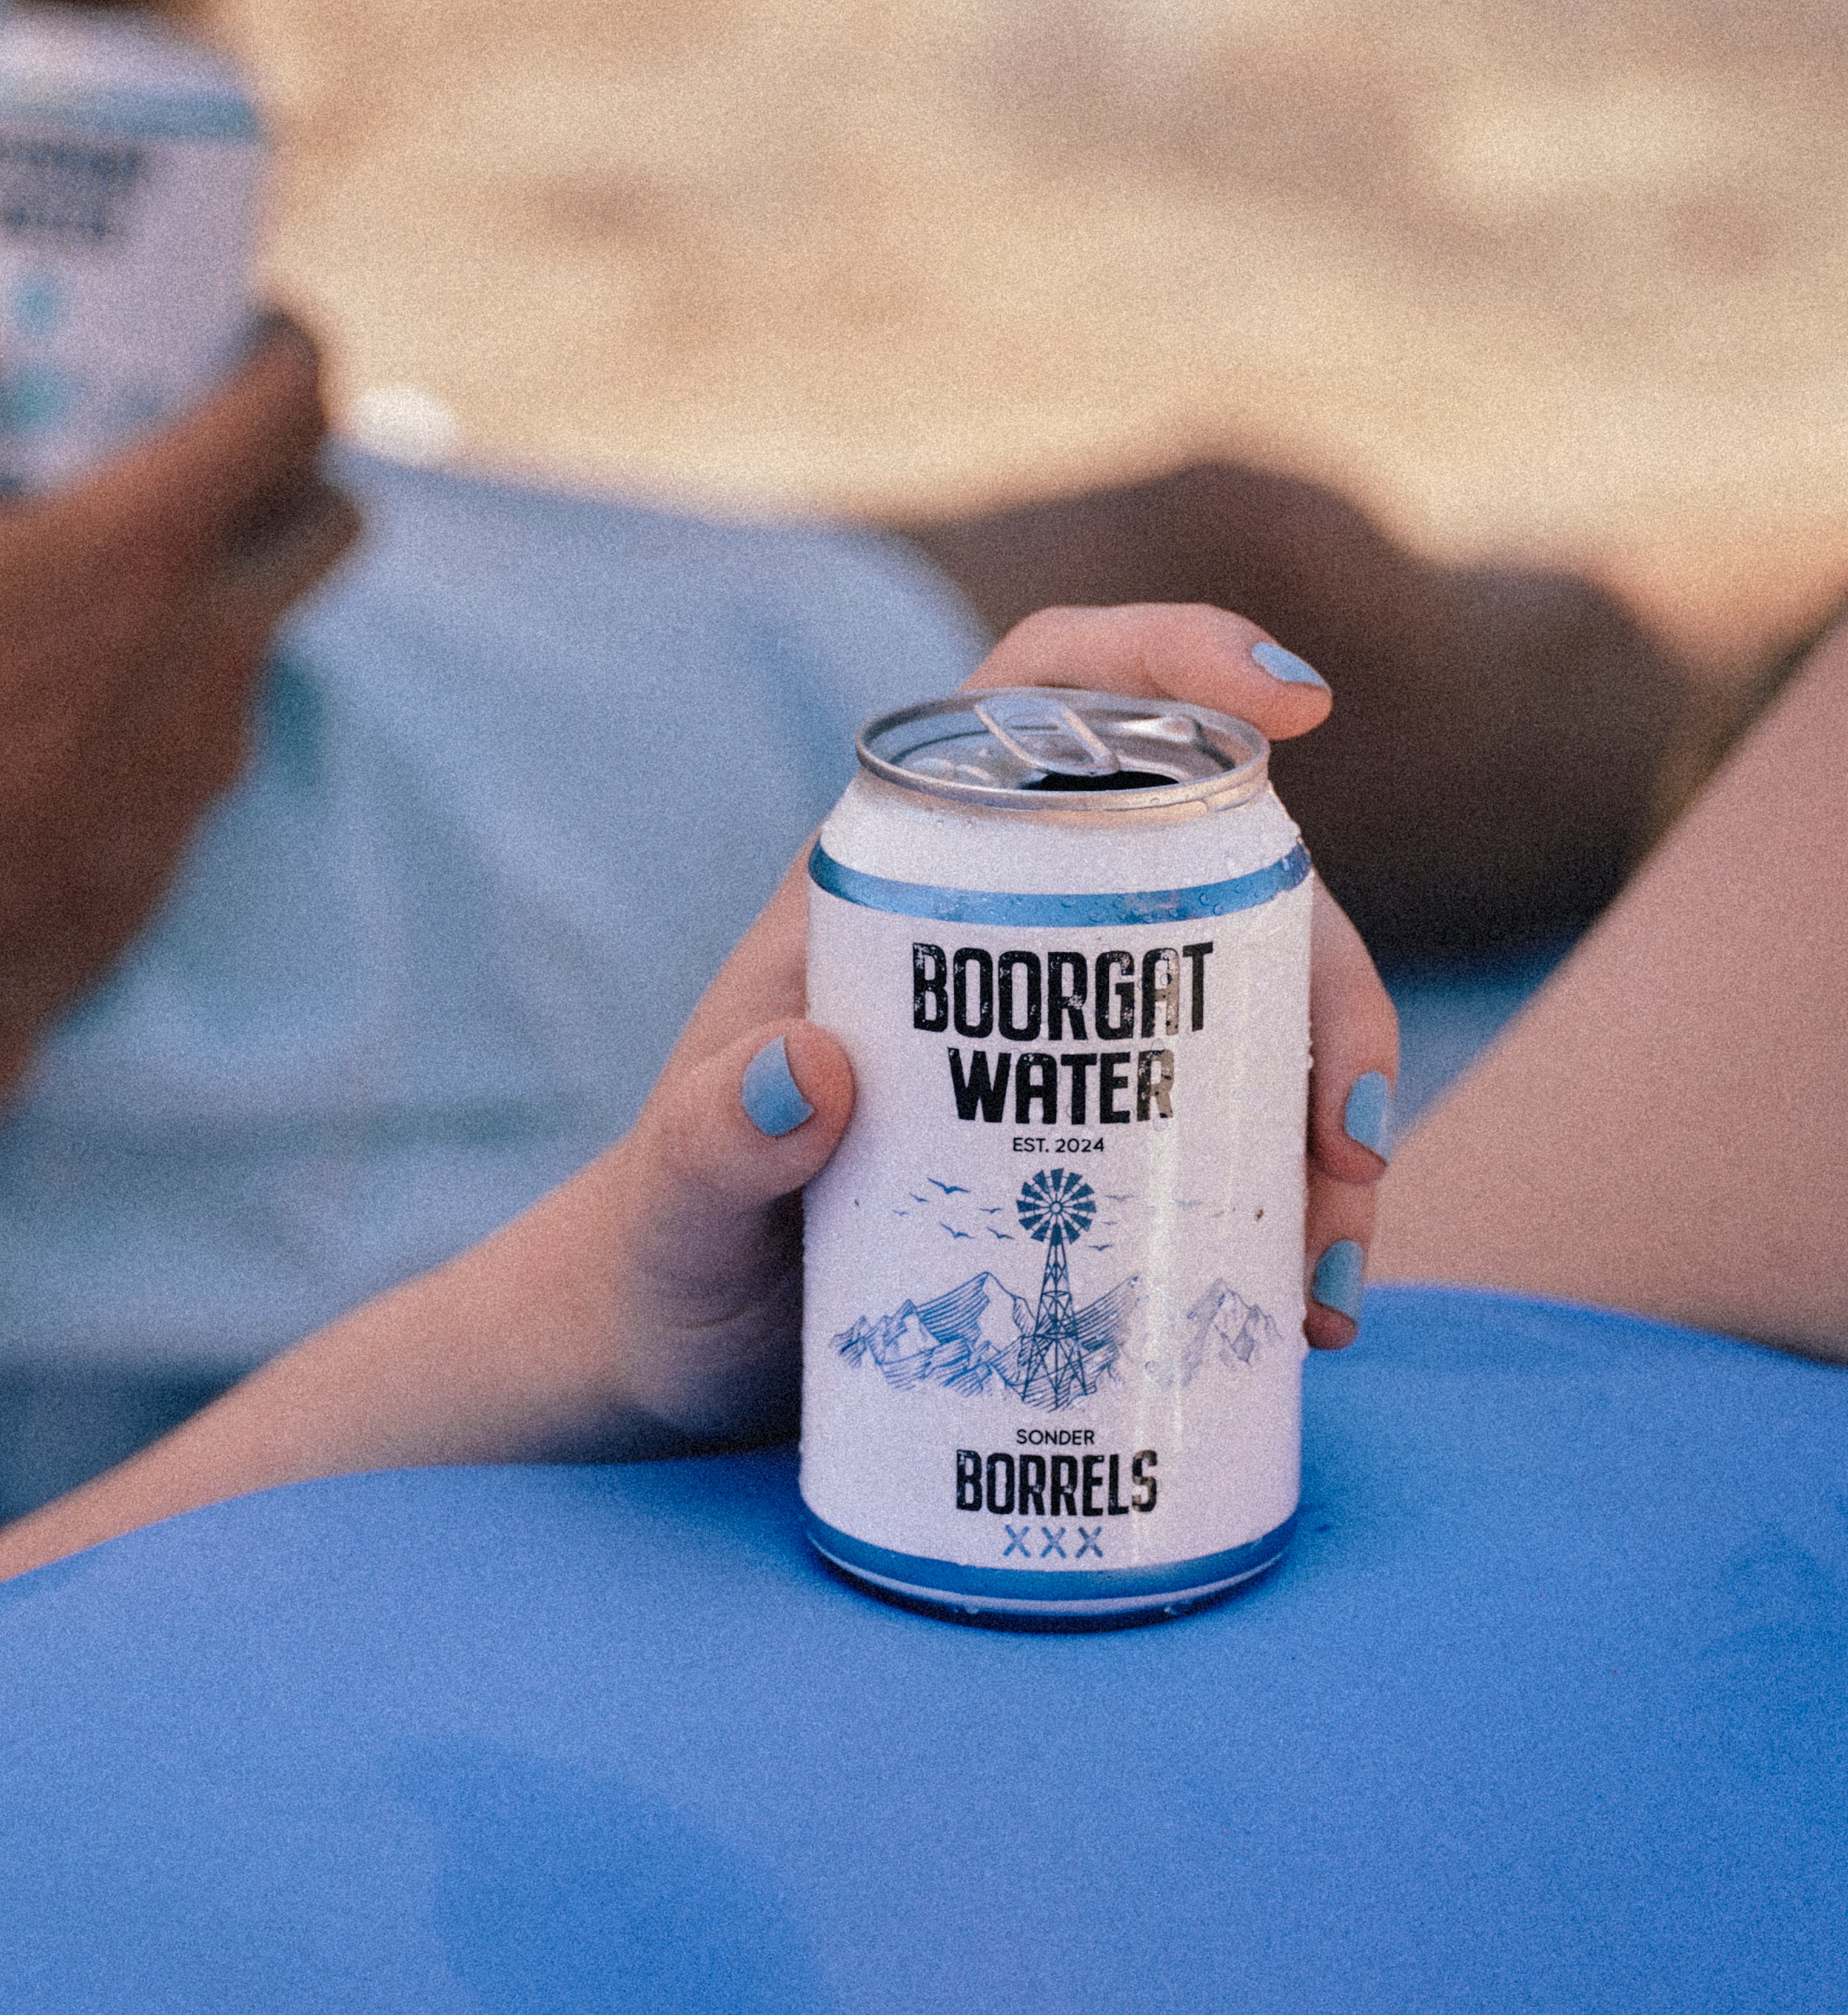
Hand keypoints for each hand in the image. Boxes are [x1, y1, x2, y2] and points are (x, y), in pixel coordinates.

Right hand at [0, 276, 355, 1043]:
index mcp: (158, 542)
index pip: (302, 406)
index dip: (295, 344)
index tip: (247, 325)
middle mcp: (224, 630)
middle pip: (329, 510)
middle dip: (287, 457)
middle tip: (197, 433)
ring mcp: (224, 727)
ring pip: (279, 612)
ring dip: (232, 562)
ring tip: (120, 552)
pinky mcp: (200, 803)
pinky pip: (225, 701)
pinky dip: (188, 659)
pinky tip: (87, 668)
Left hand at [590, 603, 1397, 1442]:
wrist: (678, 1351)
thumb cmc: (667, 1249)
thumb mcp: (678, 1203)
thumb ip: (708, 1139)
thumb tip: (808, 1066)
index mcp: (900, 871)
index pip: (1047, 697)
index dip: (1174, 663)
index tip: (1297, 705)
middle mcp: (1005, 925)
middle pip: (1214, 872)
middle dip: (1324, 986)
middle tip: (1346, 1138)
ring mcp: (1068, 1030)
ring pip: (1256, 1010)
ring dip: (1331, 1123)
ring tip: (1327, 1277)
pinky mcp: (1102, 1136)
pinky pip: (1238, 1131)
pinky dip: (1297, 1207)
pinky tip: (1312, 1310)